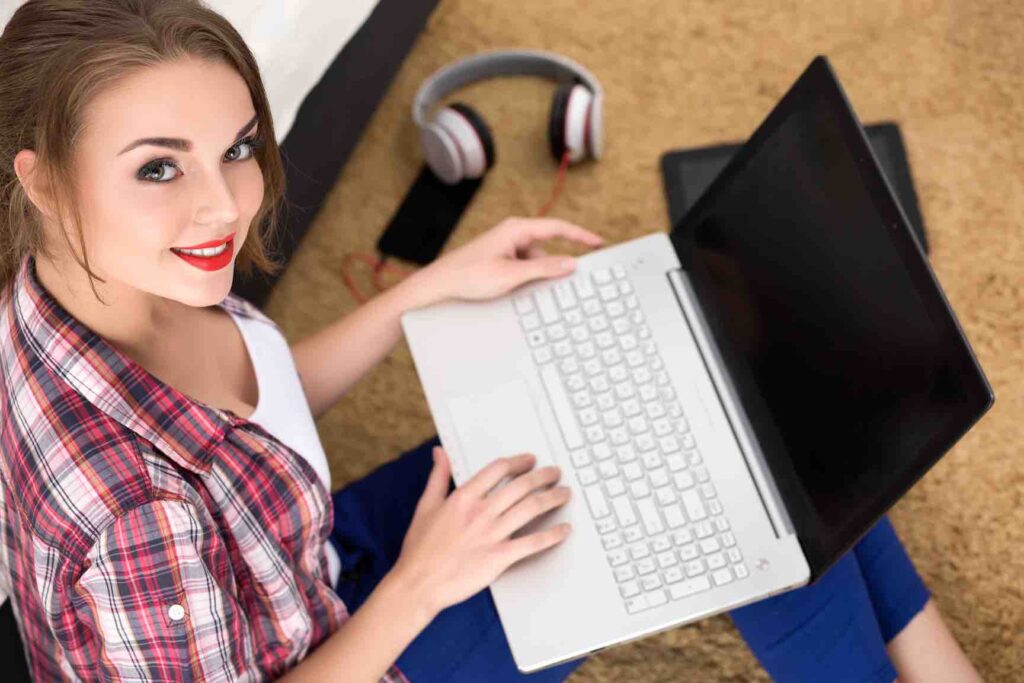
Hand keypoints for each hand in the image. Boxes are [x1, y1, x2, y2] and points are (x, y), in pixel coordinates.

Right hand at [389, 445, 572, 618]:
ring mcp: (492, 534)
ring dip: (552, 498)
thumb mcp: (425, 506)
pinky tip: (564, 530)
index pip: (499, 469)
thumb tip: (440, 453)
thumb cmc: (420, 549)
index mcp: (464, 497)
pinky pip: (532, 542)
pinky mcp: (500, 558)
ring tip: (565, 493)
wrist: (418, 584)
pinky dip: (552, 535)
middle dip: (543, 476)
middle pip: (521, 486)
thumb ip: (437, 477)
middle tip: (555, 473)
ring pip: (531, 509)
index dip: (519, 462)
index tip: (530, 461)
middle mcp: (481, 512)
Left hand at [419, 216, 604, 302]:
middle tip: (561, 281)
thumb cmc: (470, 276)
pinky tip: (514, 289)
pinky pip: (523, 265)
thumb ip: (544, 268)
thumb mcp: (512, 275)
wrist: (440, 284)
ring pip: (535, 260)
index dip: (581, 236)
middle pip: (546, 247)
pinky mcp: (500, 258)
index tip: (598, 242)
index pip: (558, 228)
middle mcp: (512, 233)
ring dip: (536, 274)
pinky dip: (526, 277)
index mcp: (516, 229)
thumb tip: (570, 263)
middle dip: (552, 265)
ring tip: (518, 288)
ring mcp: (506, 246)